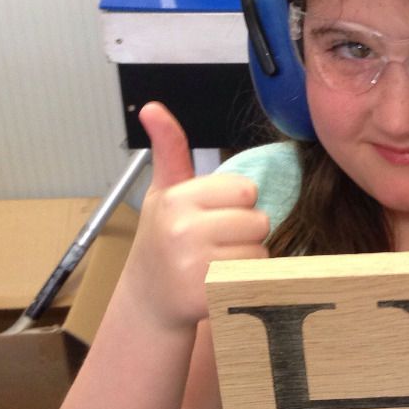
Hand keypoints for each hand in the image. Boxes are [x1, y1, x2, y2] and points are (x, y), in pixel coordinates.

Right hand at [123, 102, 269, 329]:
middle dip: (244, 232)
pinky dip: (246, 281)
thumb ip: (169, 150)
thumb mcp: (163, 193)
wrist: (149, 301)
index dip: (236, 204)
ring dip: (246, 258)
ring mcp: (197, 265)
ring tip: (216, 263)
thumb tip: (152, 107)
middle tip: (214, 244)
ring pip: (260, 250)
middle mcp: (184, 231)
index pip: (245, 190)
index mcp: (177, 200)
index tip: (212, 217)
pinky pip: (255, 277)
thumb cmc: (161, 242)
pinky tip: (220, 281)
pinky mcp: (211, 294)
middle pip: (258, 220)